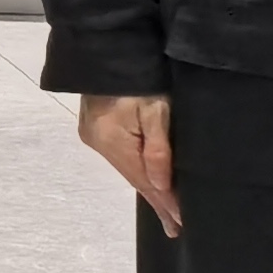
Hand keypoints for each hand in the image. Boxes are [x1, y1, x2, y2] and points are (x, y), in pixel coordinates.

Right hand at [79, 89, 180, 234]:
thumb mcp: (156, 110)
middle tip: (174, 226)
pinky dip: (136, 168)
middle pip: (133, 176)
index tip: (179, 225)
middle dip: (157, 200)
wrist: (108, 46)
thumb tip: (161, 187)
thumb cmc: (139, 76)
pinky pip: (121, 155)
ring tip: (166, 208)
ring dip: (147, 185)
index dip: (164, 203)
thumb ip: (158, 150)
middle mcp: (98, 142)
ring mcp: (93, 134)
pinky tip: (148, 178)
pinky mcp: (94, 126)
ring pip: (127, 166)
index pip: (144, 180)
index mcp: (112, 141)